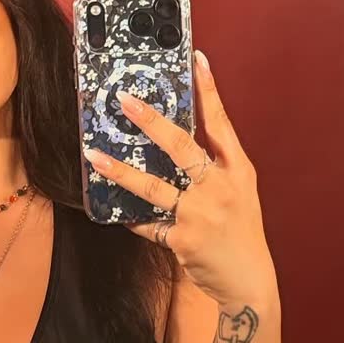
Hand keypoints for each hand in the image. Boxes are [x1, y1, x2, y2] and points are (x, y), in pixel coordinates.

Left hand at [82, 50, 275, 305]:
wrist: (249, 282)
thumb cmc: (240, 232)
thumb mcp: (239, 193)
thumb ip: (214, 168)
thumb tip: (175, 138)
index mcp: (237, 171)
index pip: (221, 124)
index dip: (209, 91)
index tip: (196, 60)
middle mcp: (220, 188)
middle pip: (182, 148)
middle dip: (152, 122)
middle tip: (125, 100)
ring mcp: (200, 214)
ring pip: (153, 187)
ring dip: (120, 170)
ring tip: (93, 154)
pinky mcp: (182, 239)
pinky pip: (147, 224)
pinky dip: (131, 217)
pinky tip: (112, 208)